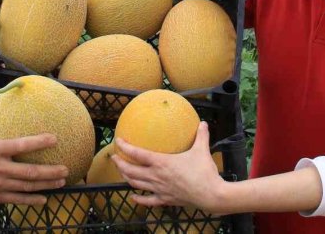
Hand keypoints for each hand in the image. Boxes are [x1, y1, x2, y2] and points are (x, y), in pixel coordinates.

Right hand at [0, 99, 67, 208]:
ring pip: (27, 186)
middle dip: (50, 171)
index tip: (55, 139)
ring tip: (62, 181)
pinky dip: (31, 199)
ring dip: (46, 185)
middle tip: (66, 168)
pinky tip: (44, 198)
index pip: (20, 145)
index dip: (39, 142)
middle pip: (30, 171)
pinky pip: (17, 199)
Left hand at [111, 122, 226, 212]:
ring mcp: (159, 189)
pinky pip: (148, 200)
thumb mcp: (202, 150)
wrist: (211, 195)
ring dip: (126, 178)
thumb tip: (203, 123)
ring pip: (136, 184)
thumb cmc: (204, 172)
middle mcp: (156, 176)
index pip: (138, 153)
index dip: (125, 147)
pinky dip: (139, 199)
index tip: (118, 141)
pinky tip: (133, 198)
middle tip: (114, 158)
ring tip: (121, 172)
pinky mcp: (165, 200)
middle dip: (119, 164)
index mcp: (162, 162)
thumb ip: (201, 136)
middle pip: (131, 171)